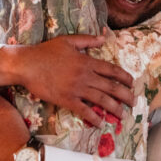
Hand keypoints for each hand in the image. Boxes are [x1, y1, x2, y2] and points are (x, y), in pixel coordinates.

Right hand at [0, 33, 134, 125]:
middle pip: (111, 87)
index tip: (132, 84)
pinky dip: (93, 117)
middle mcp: (85, 76)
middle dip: (126, 96)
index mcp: (87, 61)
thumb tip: (104, 38)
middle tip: (134, 103)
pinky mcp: (66, 99)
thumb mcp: (68, 41)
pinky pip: (83, 110)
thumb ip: (88, 40)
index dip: (125, 78)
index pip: (112, 70)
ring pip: (101, 100)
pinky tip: (100, 123)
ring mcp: (76, 89)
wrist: (27, 64)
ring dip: (114, 108)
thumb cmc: (46, 51)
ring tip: (123, 115)